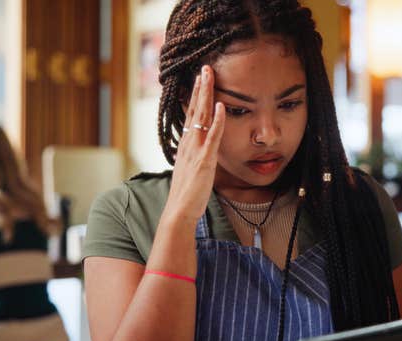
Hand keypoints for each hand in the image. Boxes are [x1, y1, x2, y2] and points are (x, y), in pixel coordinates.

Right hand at [162, 65, 225, 227]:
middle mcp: (189, 143)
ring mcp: (196, 150)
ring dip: (206, 96)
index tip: (199, 79)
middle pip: (195, 109)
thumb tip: (198, 147)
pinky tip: (221, 106)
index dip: (195, 95)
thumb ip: (193, 155)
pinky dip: (217, 121)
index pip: (191, 114)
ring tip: (209, 77)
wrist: (179, 211)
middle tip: (205, 68)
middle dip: (200, 88)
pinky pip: (212, 137)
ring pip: (202, 117)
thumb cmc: (187, 193)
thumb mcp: (190, 168)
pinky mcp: (205, 160)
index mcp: (186, 144)